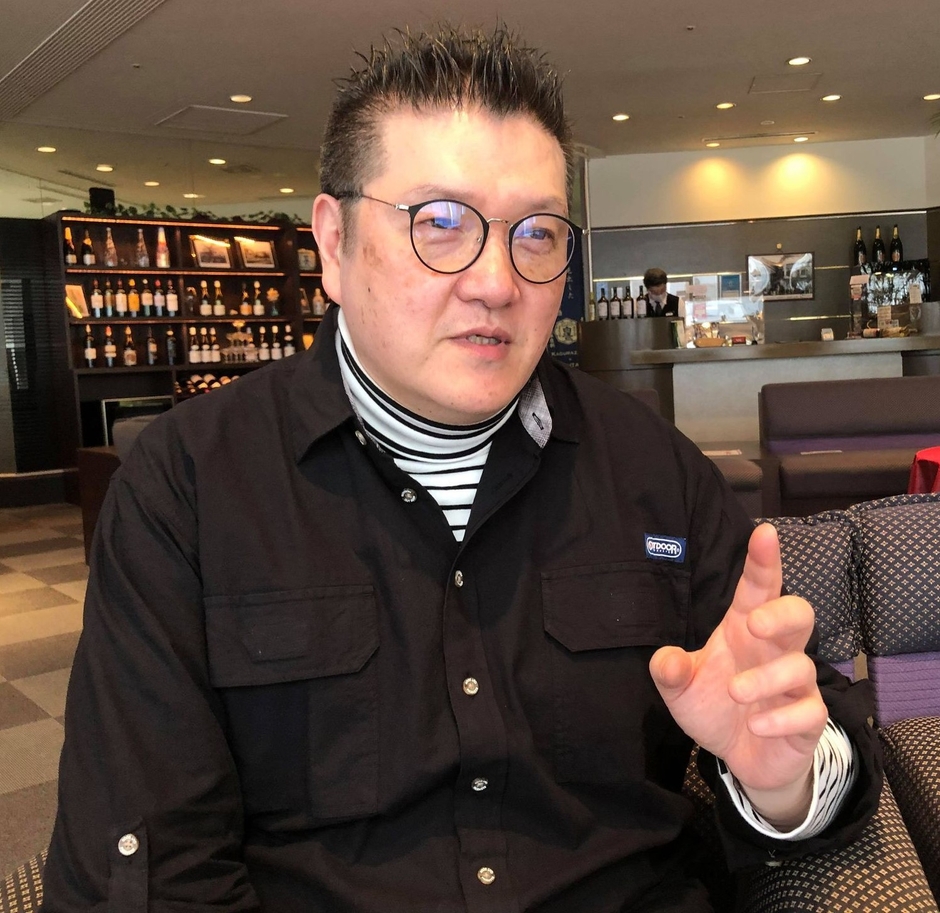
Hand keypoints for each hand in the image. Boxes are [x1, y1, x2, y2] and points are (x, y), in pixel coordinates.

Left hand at [649, 523, 826, 818]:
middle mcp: (773, 651)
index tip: (763, 532)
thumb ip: (670, 671)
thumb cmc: (715, 706)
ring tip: (735, 692)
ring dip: (766, 679)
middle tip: (755, 623)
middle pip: (798, 614)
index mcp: (743, 630)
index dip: (762, 561)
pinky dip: (782, 718)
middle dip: (782, 613)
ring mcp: (795, 685)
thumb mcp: (681, 689)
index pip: (758, 589)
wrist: (741, 758)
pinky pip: (809, 712)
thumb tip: (664, 659)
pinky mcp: (807, 720)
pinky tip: (757, 725)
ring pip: (800, 666)